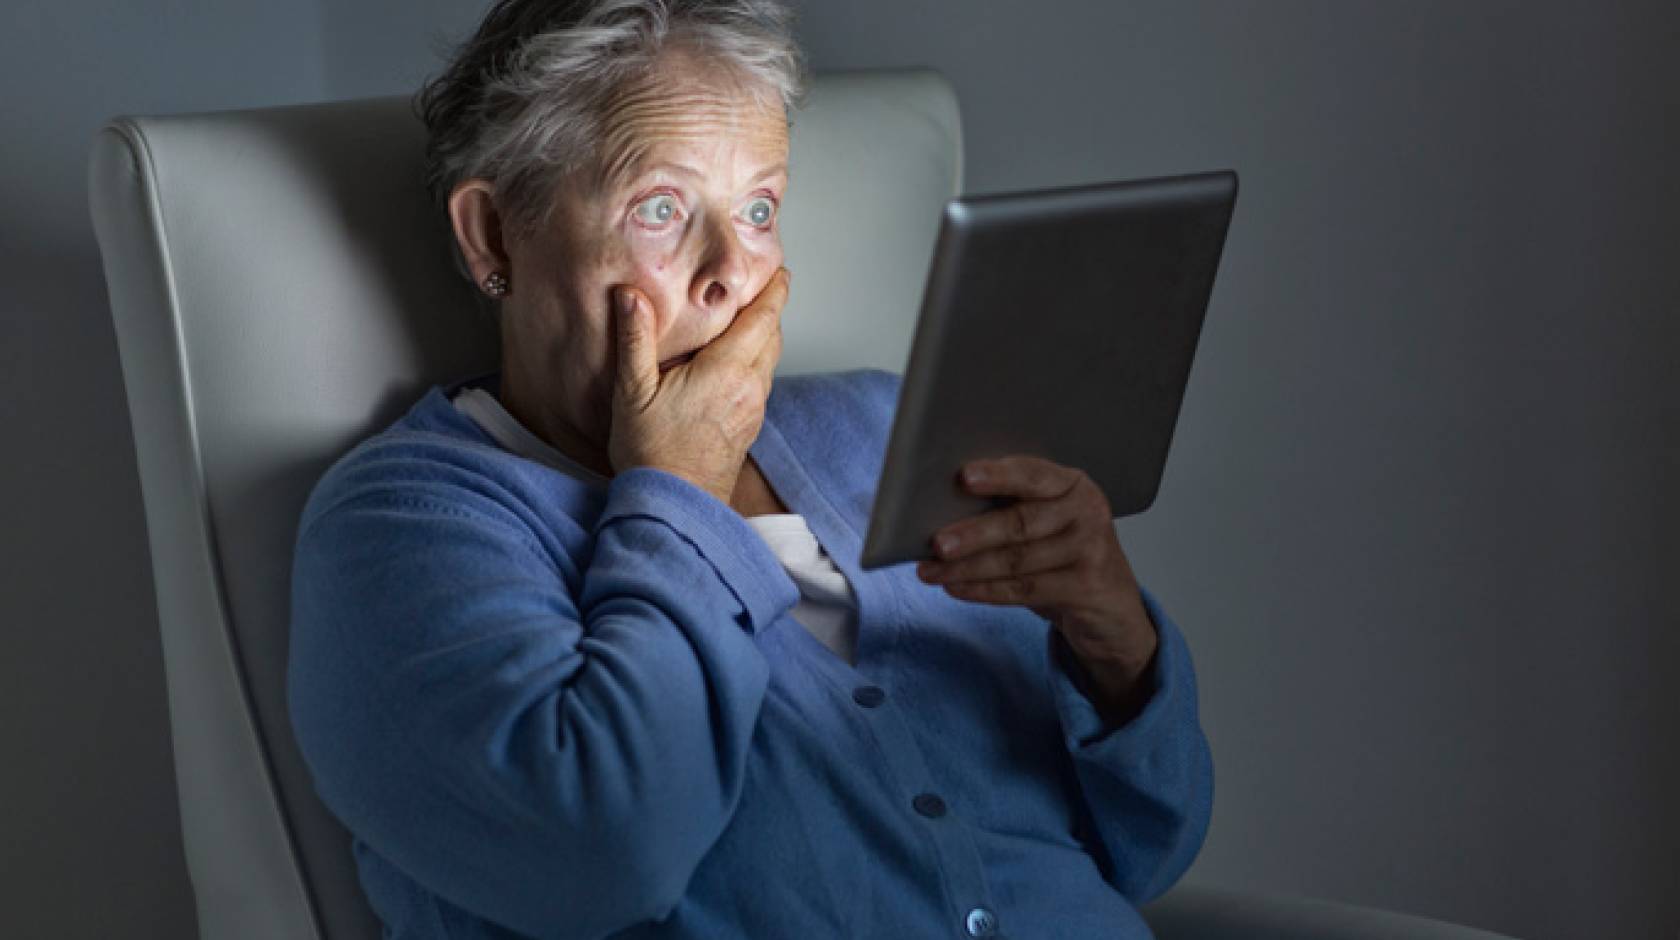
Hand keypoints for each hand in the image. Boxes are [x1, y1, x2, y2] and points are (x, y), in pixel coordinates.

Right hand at [608, 269, 789, 504]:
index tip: (778, 270)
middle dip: (769, 308)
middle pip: (773, 335)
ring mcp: (753, 408)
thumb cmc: (653, 453)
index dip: (774, 290)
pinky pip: (760, 381)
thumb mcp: (633, 391)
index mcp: (727, 370)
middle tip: (758, 285)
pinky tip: (731, 361)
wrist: (676, 505)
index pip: (763, 318)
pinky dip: (755, 360)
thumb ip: (635, 339)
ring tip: (744, 317)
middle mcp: (749, 387)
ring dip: (763, 335)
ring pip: (769, 359)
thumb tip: (630, 295)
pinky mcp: (749, 425)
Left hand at [915, 456, 1158, 683]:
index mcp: (1071, 483)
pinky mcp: (1086, 588)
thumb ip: (1007, 506)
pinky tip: (956, 589)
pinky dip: (984, 590)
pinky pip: (1024, 590)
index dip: (997, 476)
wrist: (1108, 602)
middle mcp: (1086, 512)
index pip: (1032, 474)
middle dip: (974, 533)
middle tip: (937, 542)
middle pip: (1022, 522)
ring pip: (1018, 560)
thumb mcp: (1043, 520)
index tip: (964, 477)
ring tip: (930, 571)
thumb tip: (938, 506)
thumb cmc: (1060, 552)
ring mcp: (1090, 551)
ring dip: (968, 568)